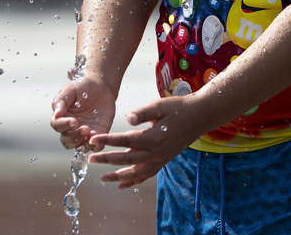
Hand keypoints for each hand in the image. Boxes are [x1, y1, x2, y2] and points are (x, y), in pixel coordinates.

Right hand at [50, 75, 115, 151]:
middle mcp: (71, 129)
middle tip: (85, 128)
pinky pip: (95, 146)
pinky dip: (97, 146)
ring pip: (80, 147)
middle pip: (67, 142)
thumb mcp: (70, 89)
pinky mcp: (98, 134)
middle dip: (74, 138)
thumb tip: (56, 114)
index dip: (64, 125)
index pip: (57, 126)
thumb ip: (61, 101)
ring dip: (85, 144)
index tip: (73, 121)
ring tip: (93, 133)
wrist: (100, 86)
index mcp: (61, 117)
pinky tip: (99, 137)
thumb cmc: (82, 86)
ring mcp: (84, 133)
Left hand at [88, 94, 205, 188]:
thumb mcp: (160, 105)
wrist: (200, 116)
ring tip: (102, 179)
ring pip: (135, 173)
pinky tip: (122, 185)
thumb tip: (126, 119)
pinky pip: (146, 175)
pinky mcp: (163, 161)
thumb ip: (142, 113)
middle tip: (90, 160)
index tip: (93, 140)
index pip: (125, 140)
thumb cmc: (179, 108)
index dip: (108, 140)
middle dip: (107, 160)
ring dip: (118, 176)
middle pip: (127, 159)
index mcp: (153, 137)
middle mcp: (156, 153)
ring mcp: (160, 159)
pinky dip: (133, 181)